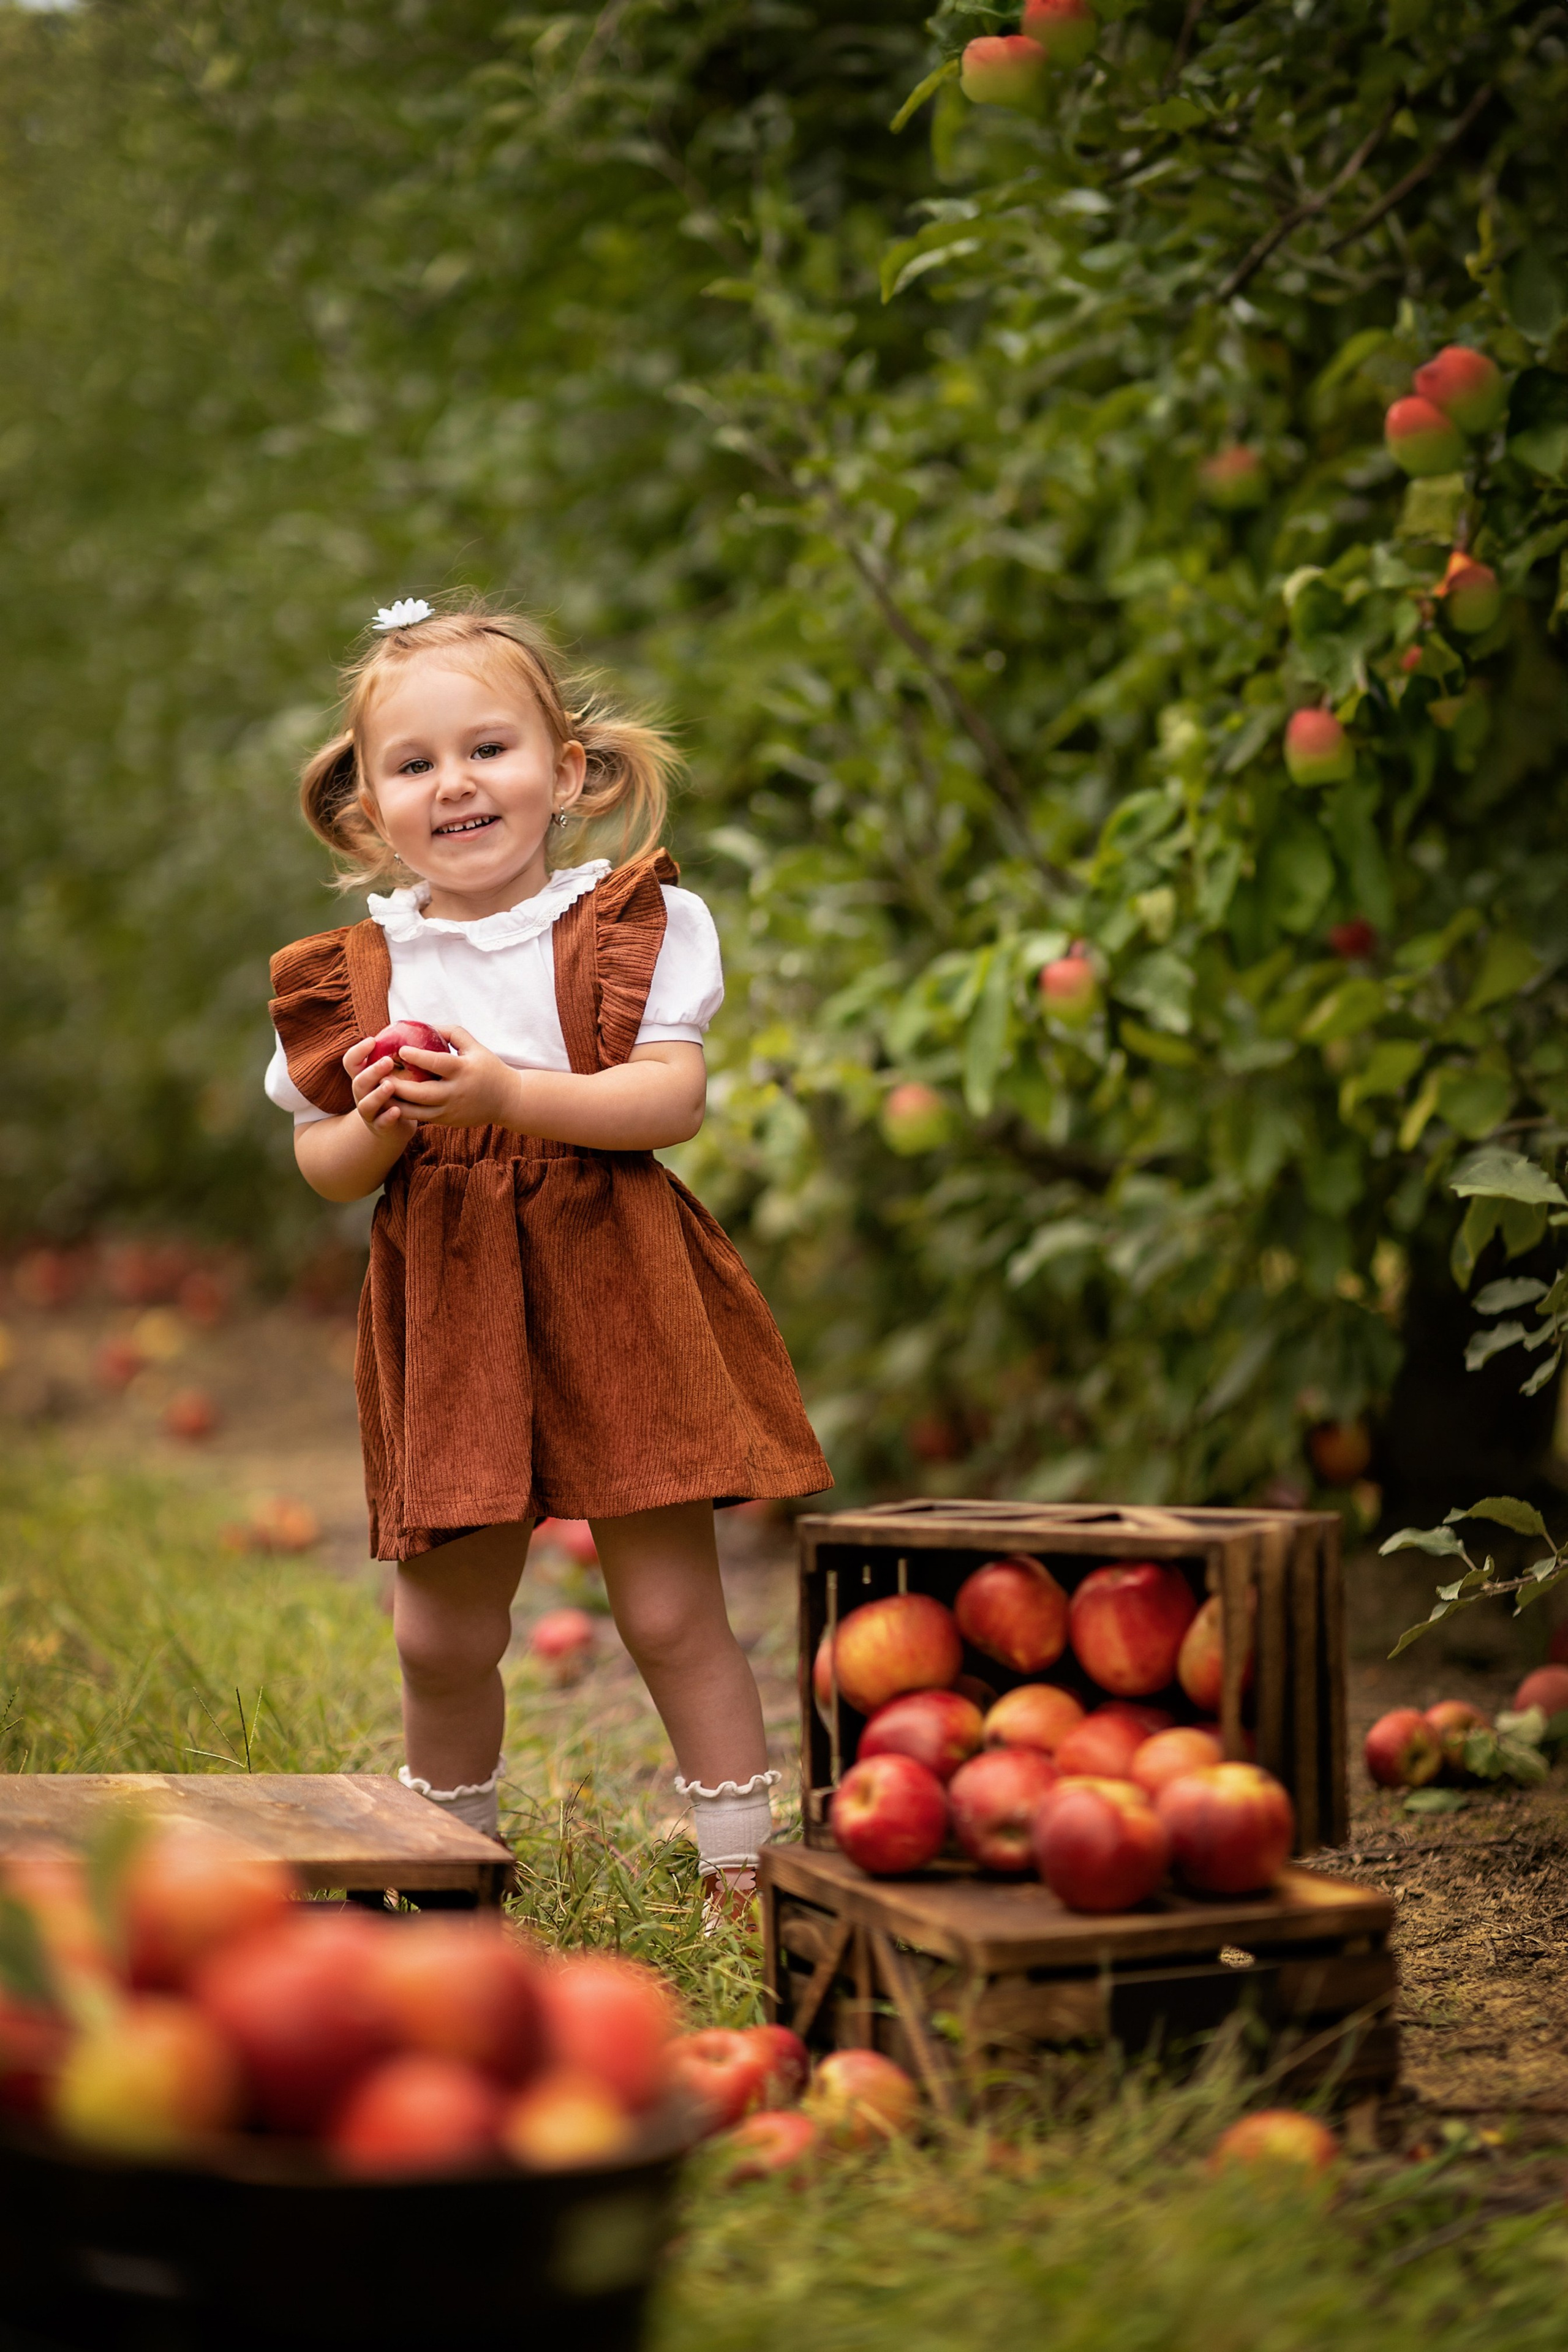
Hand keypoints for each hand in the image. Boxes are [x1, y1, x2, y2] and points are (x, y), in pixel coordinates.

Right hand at [344, 1035, 421, 1133]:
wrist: (392, 1127)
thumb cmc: (394, 1093)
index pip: (350, 1061)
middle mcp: (362, 1094)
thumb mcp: (389, 1074)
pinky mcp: (379, 1127)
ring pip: (366, 1104)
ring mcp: (369, 1112)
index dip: (358, 1051)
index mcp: (363, 1077)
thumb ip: (393, 1056)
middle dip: (371, 1071)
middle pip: (358, 1082)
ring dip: (377, 1094)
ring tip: (390, 1085)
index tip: (372, 1040)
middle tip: (387, 1061)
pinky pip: (381, 1123)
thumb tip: (414, 1028)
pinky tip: (397, 1111)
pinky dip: (387, 1117)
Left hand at [374, 1025, 521, 1130]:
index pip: (437, 1063)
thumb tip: (425, 1024)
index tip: (400, 1050)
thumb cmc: (488, 1068)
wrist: (508, 1100)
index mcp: (463, 1070)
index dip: (417, 1056)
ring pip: (417, 1111)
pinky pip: (422, 1117)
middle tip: (379, 1075)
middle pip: (421, 1092)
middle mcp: (456, 1092)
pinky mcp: (448, 1121)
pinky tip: (391, 1102)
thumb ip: (451, 1032)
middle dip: (397, 1085)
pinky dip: (405, 1111)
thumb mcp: (474, 1046)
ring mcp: (451, 1110)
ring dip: (395, 1102)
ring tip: (379, 1091)